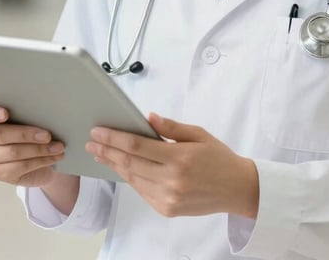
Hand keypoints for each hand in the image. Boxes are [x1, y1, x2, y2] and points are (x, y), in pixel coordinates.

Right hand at [0, 100, 66, 187]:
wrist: (40, 153)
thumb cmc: (34, 125)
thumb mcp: (31, 114)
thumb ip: (29, 109)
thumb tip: (45, 106)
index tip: (5, 113)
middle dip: (26, 134)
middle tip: (48, 135)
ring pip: (12, 152)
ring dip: (39, 150)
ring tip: (58, 147)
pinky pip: (20, 167)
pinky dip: (40, 161)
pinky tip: (54, 157)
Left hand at [85, 113, 258, 218]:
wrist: (237, 189)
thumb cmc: (219, 157)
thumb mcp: (198, 134)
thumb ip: (171, 127)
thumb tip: (147, 118)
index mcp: (179, 158)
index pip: (137, 145)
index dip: (114, 138)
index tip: (98, 131)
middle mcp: (171, 180)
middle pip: (129, 163)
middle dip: (107, 151)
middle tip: (91, 142)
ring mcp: (168, 198)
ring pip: (132, 179)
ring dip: (114, 165)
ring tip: (100, 154)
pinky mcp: (167, 209)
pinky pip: (142, 191)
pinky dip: (129, 178)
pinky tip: (121, 167)